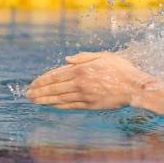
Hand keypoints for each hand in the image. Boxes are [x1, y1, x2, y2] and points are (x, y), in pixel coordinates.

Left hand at [26, 52, 153, 109]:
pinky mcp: (90, 105)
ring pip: (60, 98)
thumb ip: (84, 57)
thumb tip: (66, 60)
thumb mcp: (104, 56)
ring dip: (45, 100)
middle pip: (54, 87)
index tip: (33, 83)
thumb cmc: (122, 69)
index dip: (43, 79)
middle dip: (39, 91)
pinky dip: (59, 106)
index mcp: (82, 69)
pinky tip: (52, 106)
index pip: (56, 75)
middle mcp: (80, 83)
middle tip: (28, 94)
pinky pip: (70, 106)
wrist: (135, 87)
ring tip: (34, 101)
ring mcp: (85, 95)